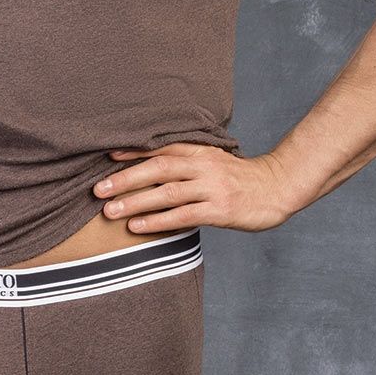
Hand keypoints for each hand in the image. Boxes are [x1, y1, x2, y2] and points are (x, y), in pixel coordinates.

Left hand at [93, 142, 299, 233]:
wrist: (277, 188)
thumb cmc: (239, 178)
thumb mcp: (213, 161)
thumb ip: (187, 162)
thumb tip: (150, 168)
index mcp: (200, 151)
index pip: (161, 147)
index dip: (133, 152)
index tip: (106, 157)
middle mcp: (203, 166)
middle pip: (158, 168)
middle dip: (125, 179)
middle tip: (98, 189)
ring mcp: (212, 188)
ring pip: (167, 193)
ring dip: (135, 202)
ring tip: (110, 211)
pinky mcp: (220, 210)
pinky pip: (183, 215)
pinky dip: (157, 221)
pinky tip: (138, 227)